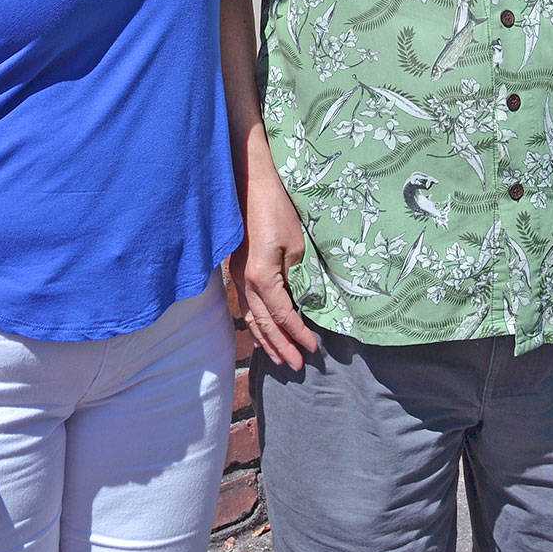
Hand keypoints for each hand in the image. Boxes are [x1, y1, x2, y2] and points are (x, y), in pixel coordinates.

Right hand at [231, 169, 319, 370]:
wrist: (249, 184)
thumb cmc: (276, 209)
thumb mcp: (296, 243)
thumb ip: (299, 275)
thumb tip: (304, 299)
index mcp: (262, 278)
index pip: (284, 316)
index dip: (299, 335)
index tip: (313, 349)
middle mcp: (247, 283)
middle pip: (265, 325)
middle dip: (281, 347)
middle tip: (296, 367)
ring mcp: (239, 277)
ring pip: (253, 318)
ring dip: (267, 340)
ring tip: (279, 358)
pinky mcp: (238, 269)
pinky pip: (247, 306)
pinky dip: (256, 323)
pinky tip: (261, 330)